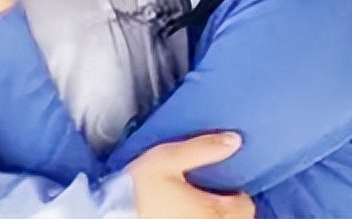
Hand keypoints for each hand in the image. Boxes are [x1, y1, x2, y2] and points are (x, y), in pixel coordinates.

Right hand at [127, 133, 254, 218]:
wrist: (107, 216)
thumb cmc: (136, 191)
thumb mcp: (168, 159)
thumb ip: (203, 148)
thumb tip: (235, 140)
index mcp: (215, 212)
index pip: (244, 205)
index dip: (234, 191)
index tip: (218, 182)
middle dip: (225, 207)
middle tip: (206, 193)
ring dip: (209, 214)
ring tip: (191, 205)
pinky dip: (193, 218)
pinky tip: (177, 213)